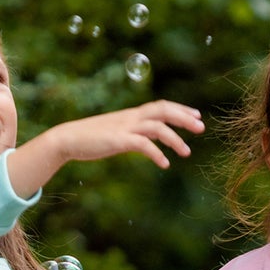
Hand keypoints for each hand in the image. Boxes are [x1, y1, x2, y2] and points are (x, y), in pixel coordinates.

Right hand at [8, 102, 204, 197]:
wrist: (68, 139)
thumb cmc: (92, 139)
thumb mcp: (116, 134)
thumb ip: (132, 135)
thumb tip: (145, 142)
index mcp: (132, 115)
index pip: (162, 106)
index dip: (181, 110)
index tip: (197, 116)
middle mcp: (131, 117)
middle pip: (164, 111)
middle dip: (184, 118)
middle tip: (202, 128)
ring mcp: (125, 127)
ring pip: (157, 127)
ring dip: (175, 139)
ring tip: (187, 152)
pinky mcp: (118, 140)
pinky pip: (143, 144)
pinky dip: (156, 153)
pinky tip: (165, 163)